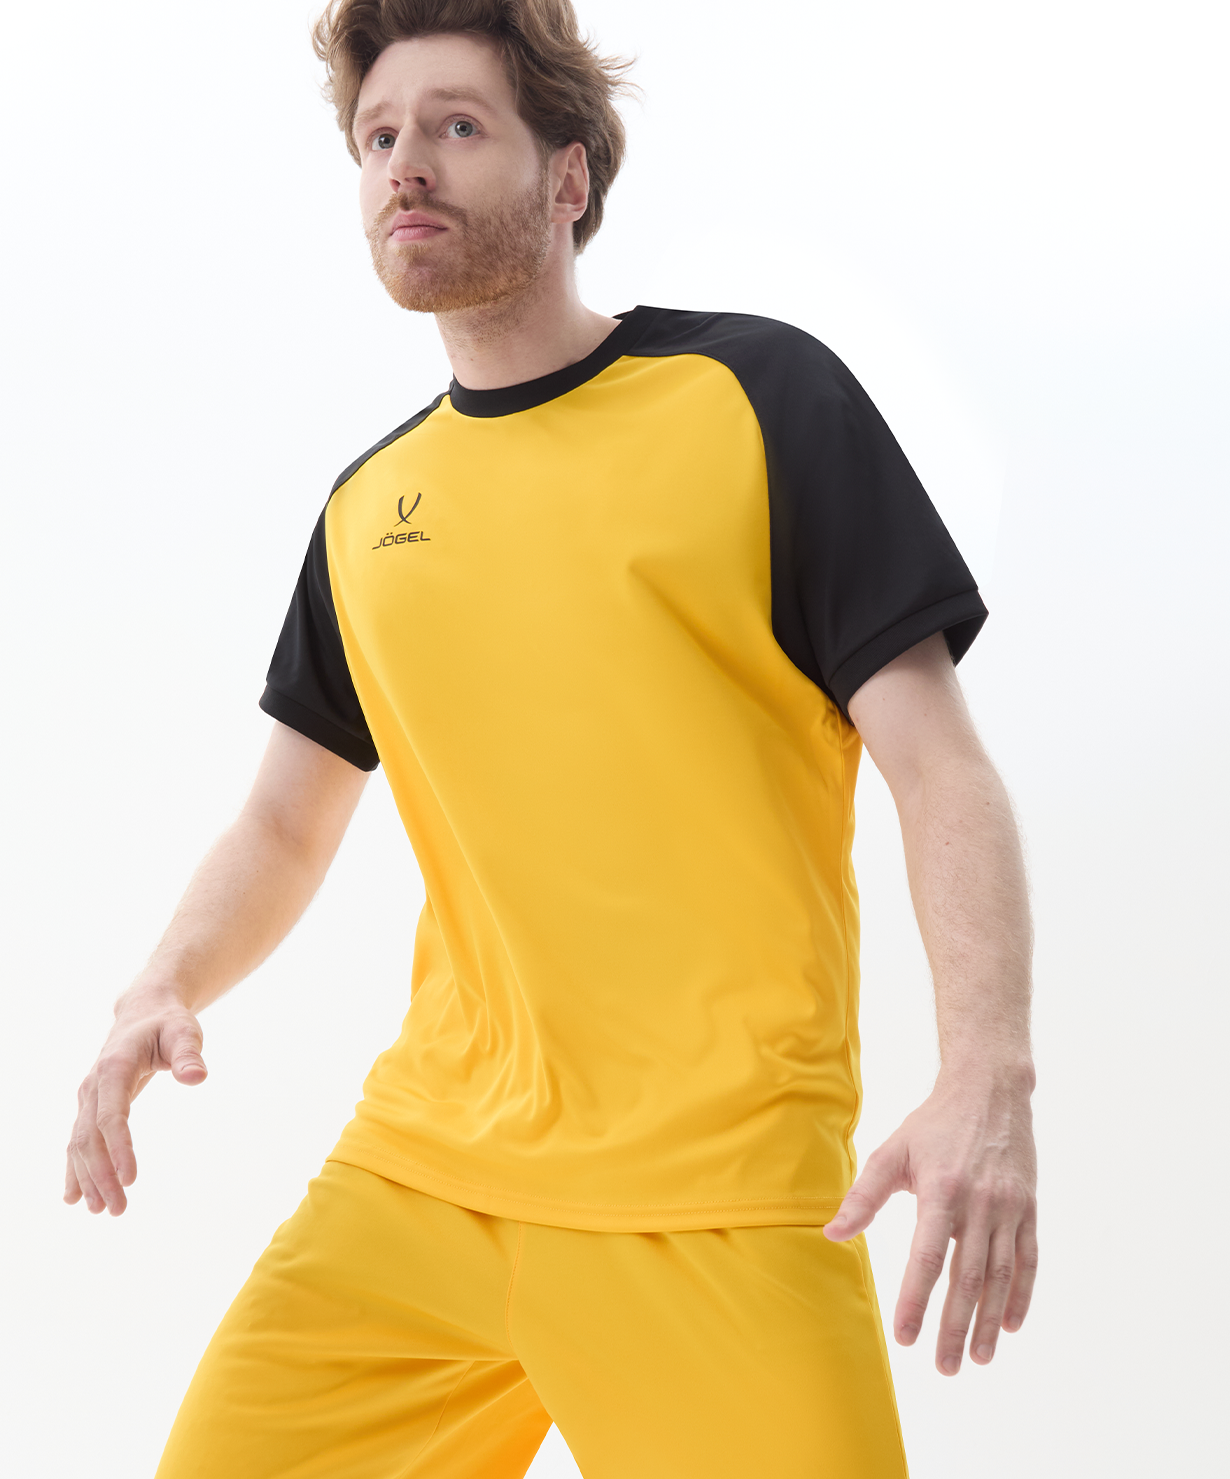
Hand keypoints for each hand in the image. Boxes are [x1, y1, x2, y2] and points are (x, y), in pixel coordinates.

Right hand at [65, 991, 206, 1215]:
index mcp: (114, 1068)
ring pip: (80, 1144)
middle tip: (118, 1209)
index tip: (131, 1179)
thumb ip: (189, 1054)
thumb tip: (198, 1077)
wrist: (144, 1013)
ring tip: (101, 1211)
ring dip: (88, 1179)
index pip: (112, 1115)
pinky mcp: (90, 1107)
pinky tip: (75, 1198)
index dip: (119, 1148)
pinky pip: (78, 1141)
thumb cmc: (167, 1023)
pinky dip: (75, 1170)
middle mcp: (93, 1085)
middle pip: (91, 1137)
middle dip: (102, 1175)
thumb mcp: (184, 1032)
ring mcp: (88, 1097)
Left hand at [824, 1068, 1037, 1373]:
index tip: (906, 1337)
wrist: (990, 1090)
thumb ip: (864, 1196)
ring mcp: (1008, 1208)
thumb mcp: (894, 1152)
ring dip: (990, 1321)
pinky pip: (1028, 1260)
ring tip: (979, 1358)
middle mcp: (979, 1203)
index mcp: (941, 1191)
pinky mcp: (1029, 1208)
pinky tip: (1011, 1324)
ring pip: (1000, 1276)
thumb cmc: (934, 1123)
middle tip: (945, 1368)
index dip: (917, 1300)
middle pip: (967, 1278)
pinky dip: (1021, 1294)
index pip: (928, 1258)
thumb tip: (832, 1234)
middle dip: (955, 1327)